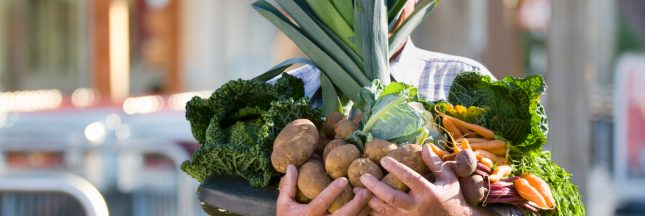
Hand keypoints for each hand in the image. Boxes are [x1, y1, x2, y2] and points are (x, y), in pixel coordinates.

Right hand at [276, 164, 371, 215]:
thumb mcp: (284, 204)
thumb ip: (288, 186)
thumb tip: (292, 166)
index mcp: (308, 215)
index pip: (322, 202)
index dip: (333, 191)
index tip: (344, 179)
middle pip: (343, 215)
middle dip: (356, 203)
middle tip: (366, 190)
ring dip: (362, 210)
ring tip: (371, 197)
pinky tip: (369, 208)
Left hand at [360, 144, 490, 215]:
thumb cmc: (453, 197)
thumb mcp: (449, 179)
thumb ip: (435, 164)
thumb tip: (425, 146)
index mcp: (428, 193)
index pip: (410, 178)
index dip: (396, 168)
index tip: (383, 159)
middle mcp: (417, 207)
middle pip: (392, 198)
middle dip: (375, 187)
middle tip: (363, 177)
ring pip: (385, 211)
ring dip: (370, 200)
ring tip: (357, 189)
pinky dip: (374, 212)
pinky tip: (364, 203)